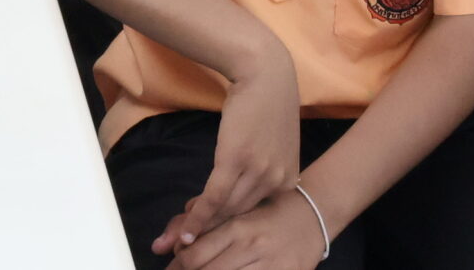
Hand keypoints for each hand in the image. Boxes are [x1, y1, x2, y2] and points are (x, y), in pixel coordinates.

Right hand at [153, 58, 300, 259]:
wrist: (265, 73)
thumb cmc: (268, 105)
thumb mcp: (278, 144)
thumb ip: (267, 170)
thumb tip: (245, 191)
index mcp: (290, 178)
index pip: (256, 211)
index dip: (230, 221)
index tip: (210, 229)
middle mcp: (278, 179)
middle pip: (240, 214)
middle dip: (213, 229)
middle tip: (187, 240)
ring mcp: (258, 171)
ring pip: (225, 209)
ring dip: (200, 224)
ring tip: (179, 236)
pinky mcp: (235, 160)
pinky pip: (213, 197)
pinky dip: (198, 216)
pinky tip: (186, 230)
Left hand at [168, 188, 328, 269]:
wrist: (314, 215)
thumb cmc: (269, 212)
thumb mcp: (236, 211)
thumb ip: (200, 222)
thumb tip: (158, 245)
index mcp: (238, 225)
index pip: (193, 255)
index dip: (178, 265)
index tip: (178, 264)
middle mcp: (251, 245)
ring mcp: (269, 264)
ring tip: (211, 269)